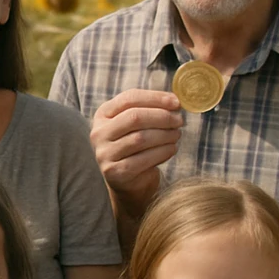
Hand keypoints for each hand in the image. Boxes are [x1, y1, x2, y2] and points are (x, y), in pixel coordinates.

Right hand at [89, 89, 181, 214]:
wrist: (128, 180)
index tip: (176, 102)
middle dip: (162, 117)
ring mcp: (104, 153)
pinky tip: (171, 149)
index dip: (155, 98)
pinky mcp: (115, 172)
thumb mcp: (138, 125)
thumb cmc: (137, 147)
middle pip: (134, 117)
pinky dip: (163, 152)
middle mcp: (99, 133)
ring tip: (176, 135)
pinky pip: (144, 158)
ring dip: (165, 135)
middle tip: (179, 120)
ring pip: (140, 138)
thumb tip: (175, 101)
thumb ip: (150, 110)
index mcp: (103, 114)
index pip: (129, 98)